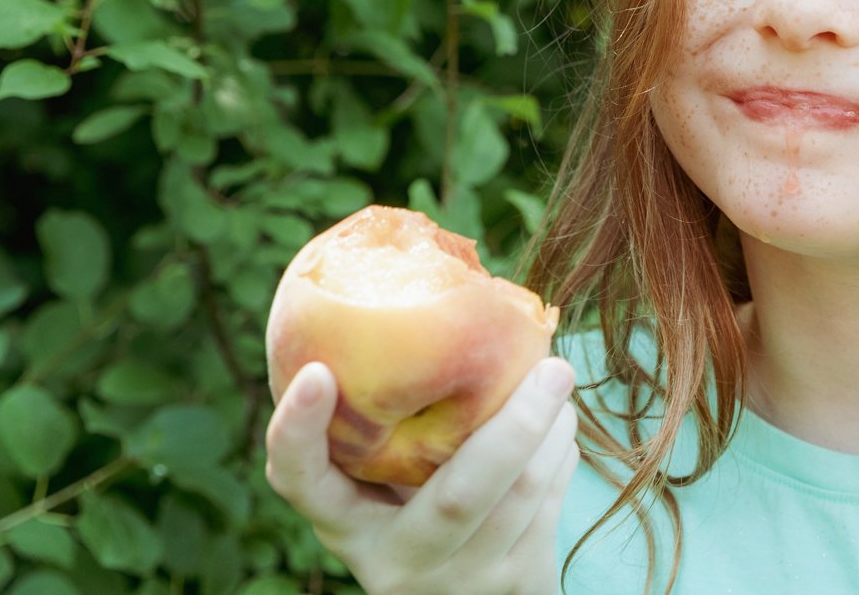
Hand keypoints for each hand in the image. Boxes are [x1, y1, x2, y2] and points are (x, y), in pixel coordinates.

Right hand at [263, 356, 577, 594]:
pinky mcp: (514, 583)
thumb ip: (389, 420)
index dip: (297, 431)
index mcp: (344, 524)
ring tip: (557, 381)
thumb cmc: (421, 506)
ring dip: (551, 431)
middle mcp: (394, 561)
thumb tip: (432, 292)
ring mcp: (458, 579)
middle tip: (554, 366)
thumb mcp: (387, 481)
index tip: (316, 371)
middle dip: (515, 426)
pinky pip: (548, 505)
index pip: (300, 481)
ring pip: (520, 496)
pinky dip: (560, 453)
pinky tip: (557, 426)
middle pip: (457, 496)